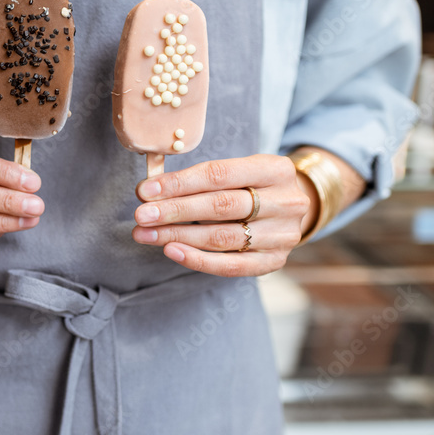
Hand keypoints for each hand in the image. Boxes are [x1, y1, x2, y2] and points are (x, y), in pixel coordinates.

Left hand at [131, 154, 313, 276]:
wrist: (292, 209)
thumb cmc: (252, 186)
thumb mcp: (237, 171)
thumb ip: (199, 179)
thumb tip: (149, 191)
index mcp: (275, 169)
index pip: (218, 175)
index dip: (179, 183)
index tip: (146, 191)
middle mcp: (285, 202)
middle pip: (220, 206)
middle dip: (174, 211)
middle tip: (141, 215)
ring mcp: (282, 235)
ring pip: (222, 237)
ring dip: (177, 236)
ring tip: (145, 234)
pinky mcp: (274, 261)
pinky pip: (231, 265)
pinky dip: (198, 260)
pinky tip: (171, 251)